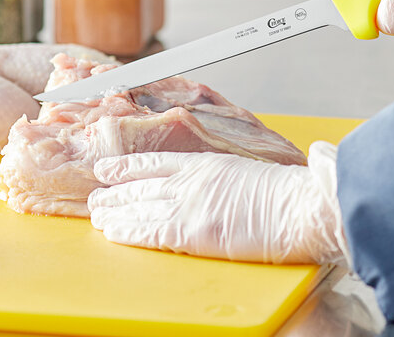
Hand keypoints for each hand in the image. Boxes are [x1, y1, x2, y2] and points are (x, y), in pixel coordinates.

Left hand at [88, 142, 349, 265]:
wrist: (299, 205)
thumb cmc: (285, 191)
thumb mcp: (248, 171)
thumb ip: (224, 174)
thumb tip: (214, 182)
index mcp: (208, 163)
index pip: (157, 161)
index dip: (129, 165)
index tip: (110, 168)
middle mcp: (193, 180)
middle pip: (143, 183)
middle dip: (115, 190)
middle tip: (95, 195)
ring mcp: (191, 204)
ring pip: (140, 205)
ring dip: (115, 210)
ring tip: (96, 214)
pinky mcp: (194, 231)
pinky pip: (151, 231)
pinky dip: (128, 231)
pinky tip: (112, 232)